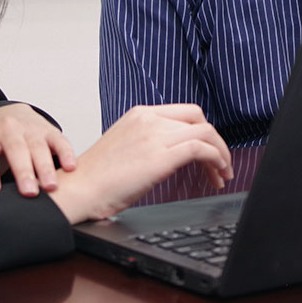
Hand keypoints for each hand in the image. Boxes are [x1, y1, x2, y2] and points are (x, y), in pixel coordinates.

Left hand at [0, 104, 76, 196]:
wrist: (10, 116)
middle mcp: (8, 127)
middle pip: (16, 149)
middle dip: (23, 171)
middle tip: (28, 192)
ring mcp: (31, 128)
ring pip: (39, 146)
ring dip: (45, 167)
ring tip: (50, 186)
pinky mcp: (50, 130)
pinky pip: (60, 140)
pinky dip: (66, 154)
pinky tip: (70, 167)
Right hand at [48, 104, 233, 223]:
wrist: (79, 190)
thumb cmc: (97, 178)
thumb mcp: (125, 146)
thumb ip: (148, 141)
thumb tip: (171, 153)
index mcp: (139, 114)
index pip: (184, 112)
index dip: (202, 130)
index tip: (208, 150)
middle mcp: (148, 119)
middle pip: (198, 119)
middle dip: (216, 140)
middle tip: (220, 163)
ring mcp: (155, 135)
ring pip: (205, 133)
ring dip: (221, 154)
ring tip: (222, 174)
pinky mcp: (160, 156)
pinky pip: (201, 149)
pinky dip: (216, 160)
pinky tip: (216, 174)